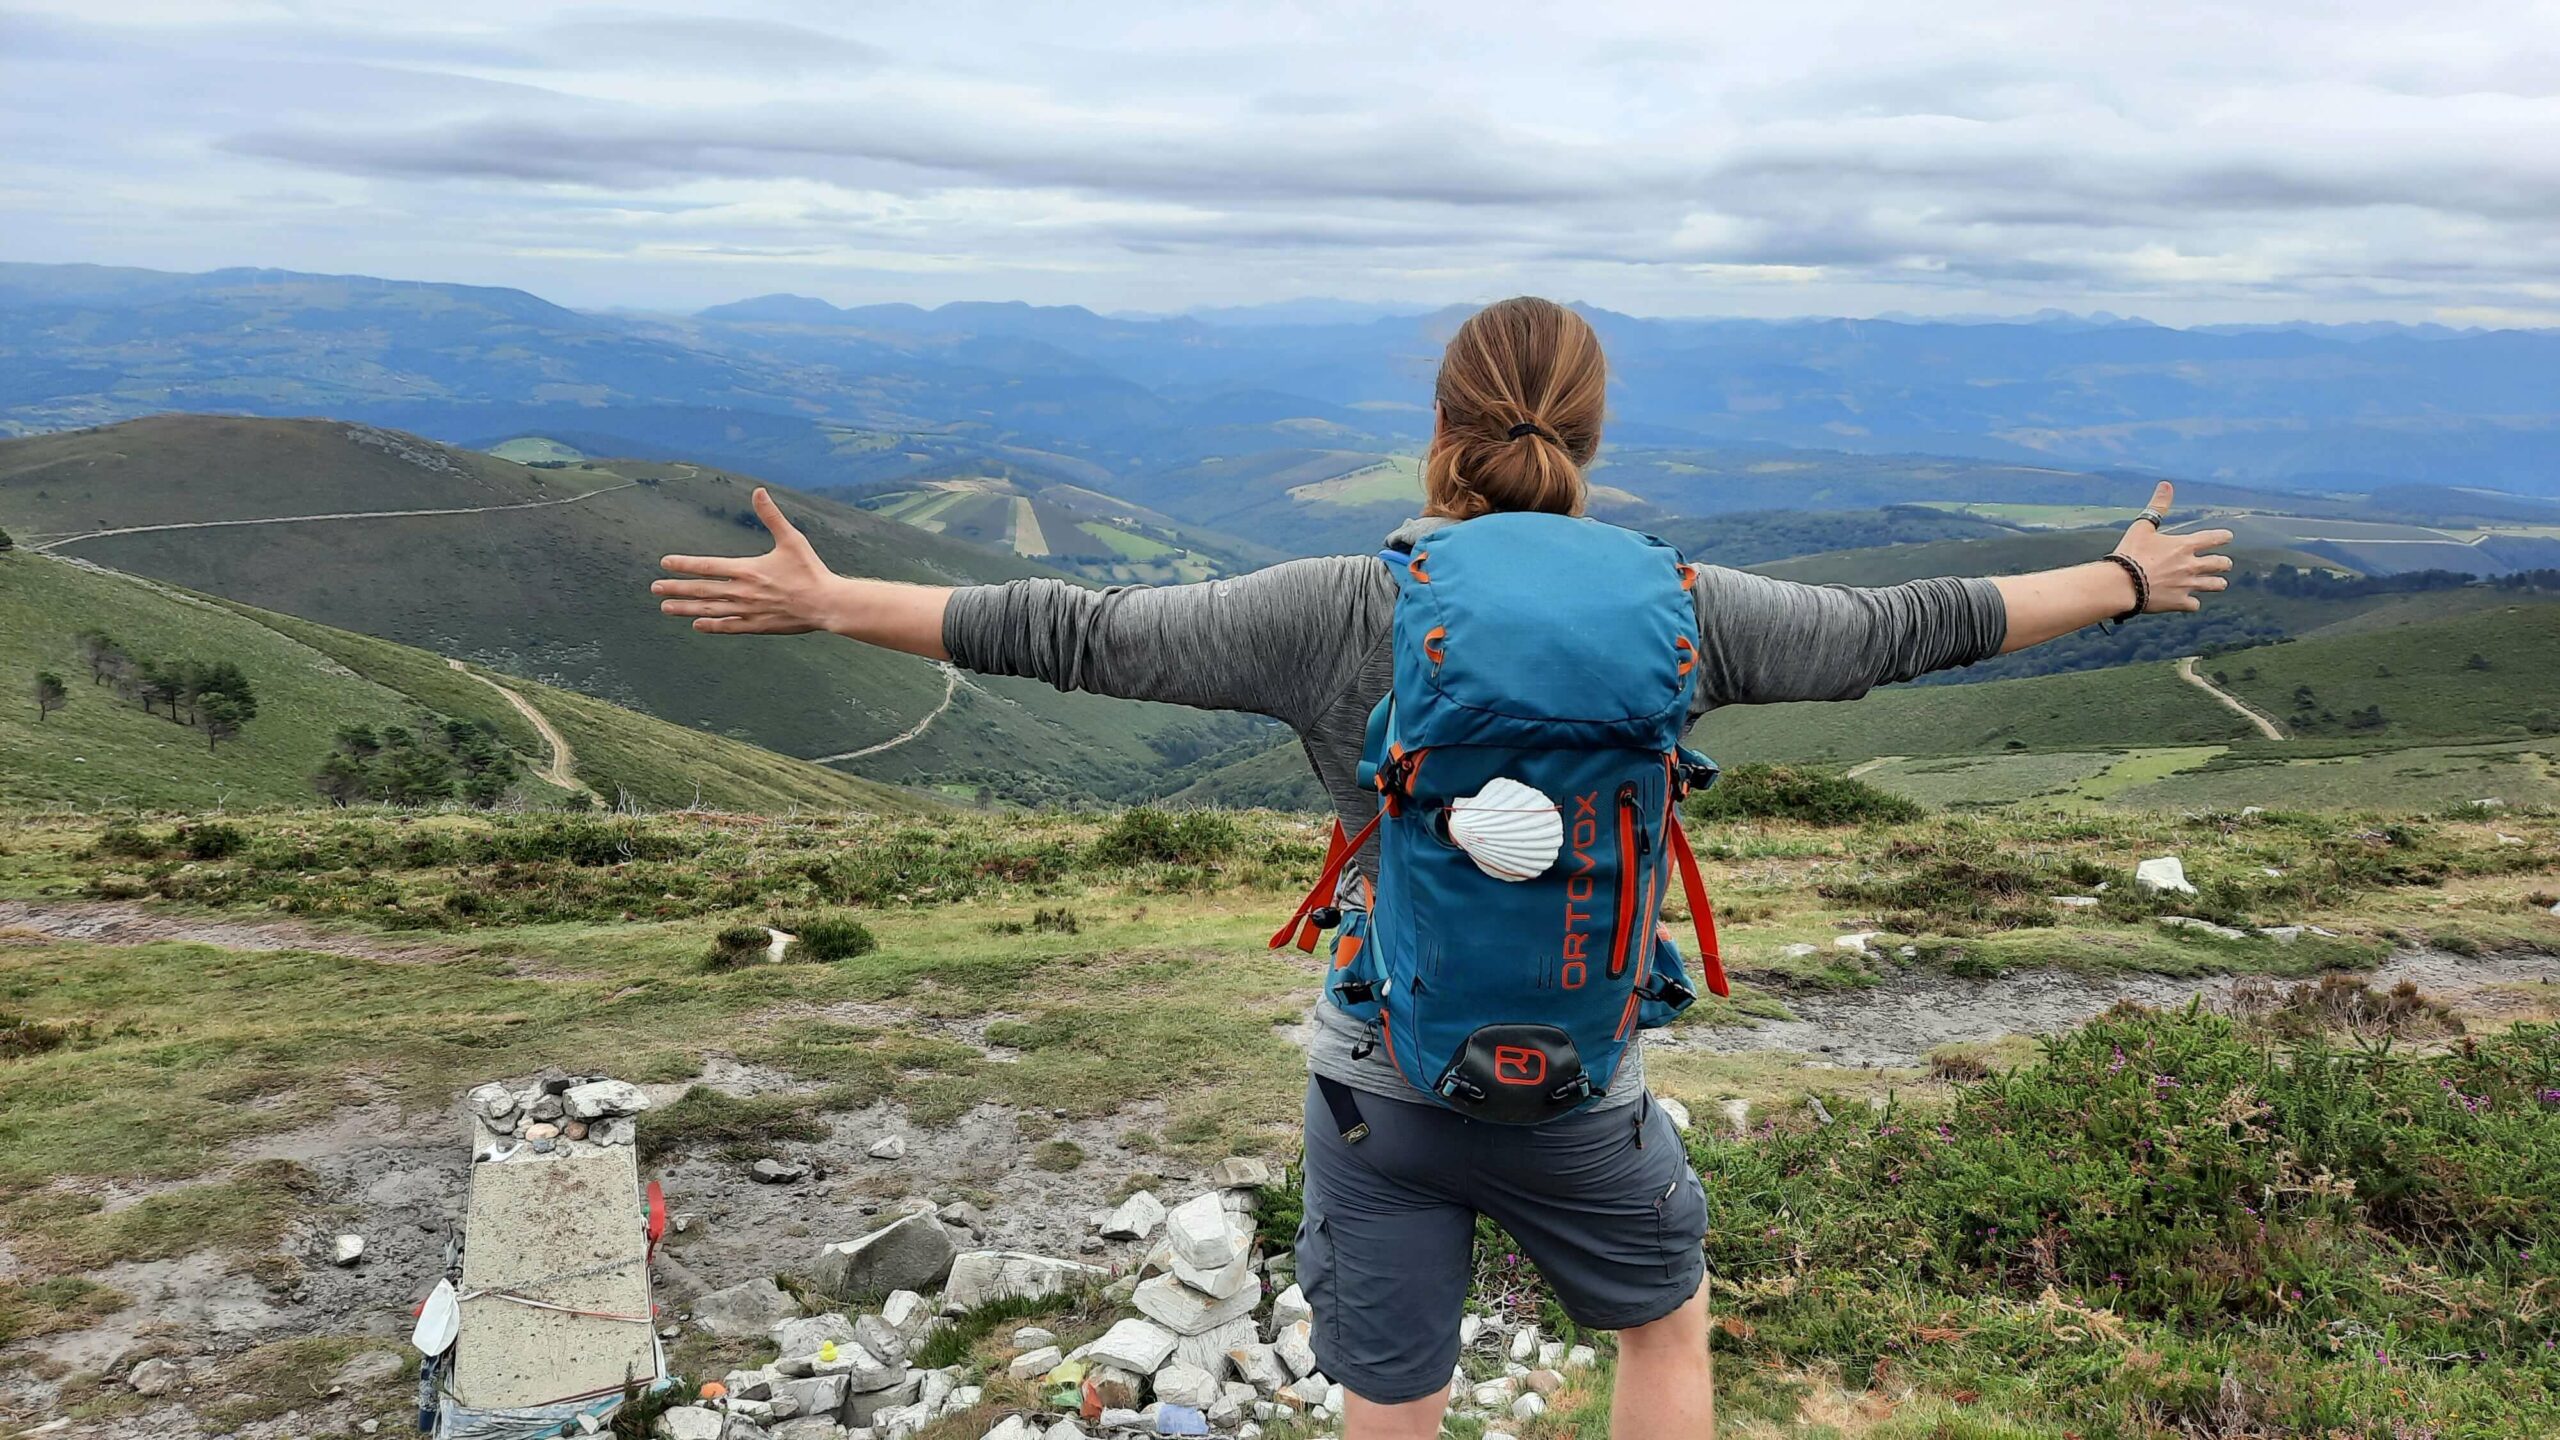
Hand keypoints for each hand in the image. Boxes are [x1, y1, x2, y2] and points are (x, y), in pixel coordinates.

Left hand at [653, 488, 843, 633]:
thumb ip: (771, 516)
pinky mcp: (757, 625)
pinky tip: (696, 624)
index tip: (665, 563)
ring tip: (666, 608)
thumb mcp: (792, 539)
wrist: (826, 604)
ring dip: (686, 608)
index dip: (685, 564)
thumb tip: (759, 490)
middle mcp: (743, 591)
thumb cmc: (810, 571)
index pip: (708, 566)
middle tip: (655, 588)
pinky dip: (711, 626)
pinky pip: (728, 626)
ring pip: (709, 610)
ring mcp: (748, 611)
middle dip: (676, 588)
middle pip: (702, 590)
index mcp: (747, 569)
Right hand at [2111, 482, 2234, 612]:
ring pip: (2214, 585)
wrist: (2122, 584)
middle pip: (2220, 563)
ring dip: (2217, 583)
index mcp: (2184, 545)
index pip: (2213, 538)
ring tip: (2219, 584)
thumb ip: (2157, 506)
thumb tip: (2166, 484)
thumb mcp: (2142, 527)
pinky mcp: (2179, 602)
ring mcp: (2187, 585)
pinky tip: (2190, 602)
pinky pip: (2194, 605)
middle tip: (2225, 564)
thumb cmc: (2130, 553)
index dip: (2223, 537)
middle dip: (2224, 563)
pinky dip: (2192, 603)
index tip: (2228, 537)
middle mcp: (2191, 565)